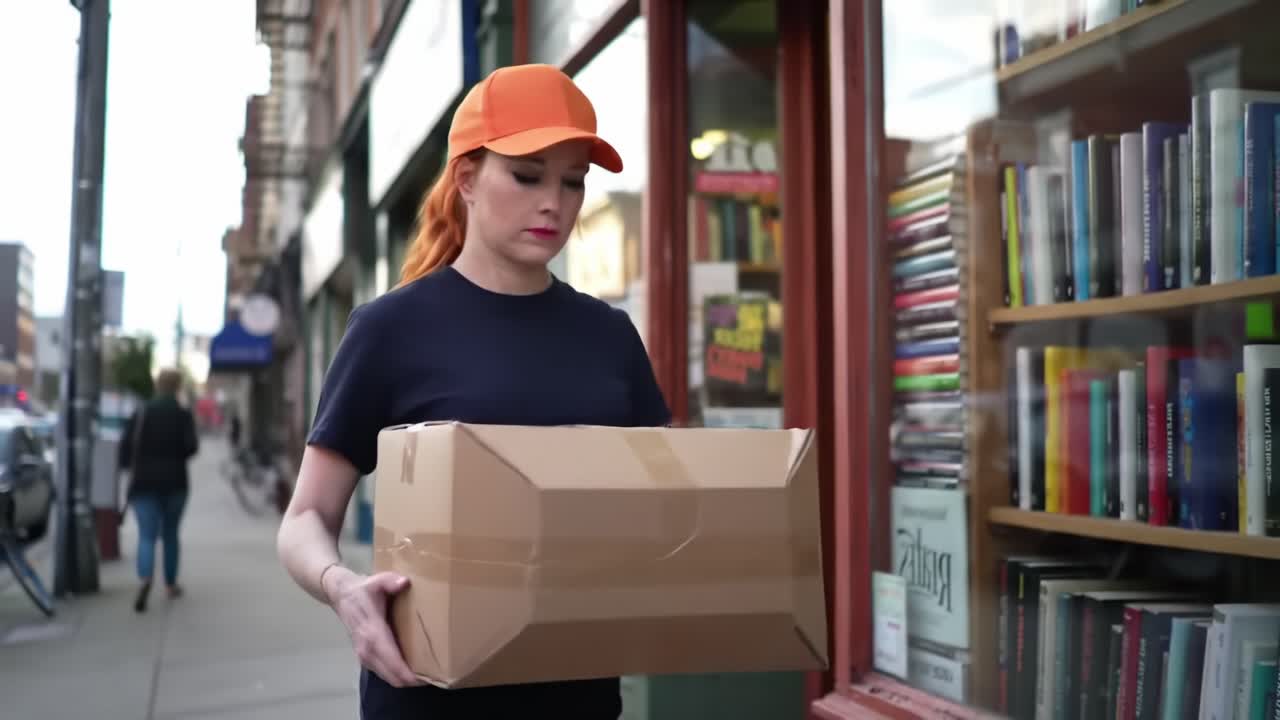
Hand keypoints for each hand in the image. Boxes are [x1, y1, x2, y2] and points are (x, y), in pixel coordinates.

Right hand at [324, 567, 422, 687]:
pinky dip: (398, 675)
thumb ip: (390, 581)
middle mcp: (368, 650)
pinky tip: (412, 668)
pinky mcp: (365, 658)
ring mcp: (365, 656)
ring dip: (406, 680)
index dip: (409, 674)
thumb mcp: (377, 581)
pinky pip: (384, 673)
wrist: (342, 596)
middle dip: (413, 680)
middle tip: (436, 676)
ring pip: (388, 678)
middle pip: (393, 676)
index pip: (392, 661)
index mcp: (372, 633)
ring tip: (427, 674)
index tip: (428, 677)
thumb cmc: (364, 590)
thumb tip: (404, 583)